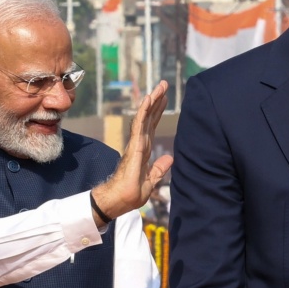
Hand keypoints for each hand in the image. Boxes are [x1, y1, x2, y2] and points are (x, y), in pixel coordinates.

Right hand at [90, 80, 174, 220]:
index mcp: (144, 150)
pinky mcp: (134, 148)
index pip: (152, 127)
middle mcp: (140, 144)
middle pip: (149, 118)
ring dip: (152, 102)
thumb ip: (159, 169)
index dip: (158, 112)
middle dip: (157, 101)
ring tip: (159, 87)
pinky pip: (139, 126)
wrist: (118, 202)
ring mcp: (136, 145)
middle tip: (164, 84)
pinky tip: (149, 100)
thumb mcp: (151, 181)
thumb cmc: (130, 194)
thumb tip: (170, 158)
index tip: (164, 98)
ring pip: (144, 118)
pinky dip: (144, 112)